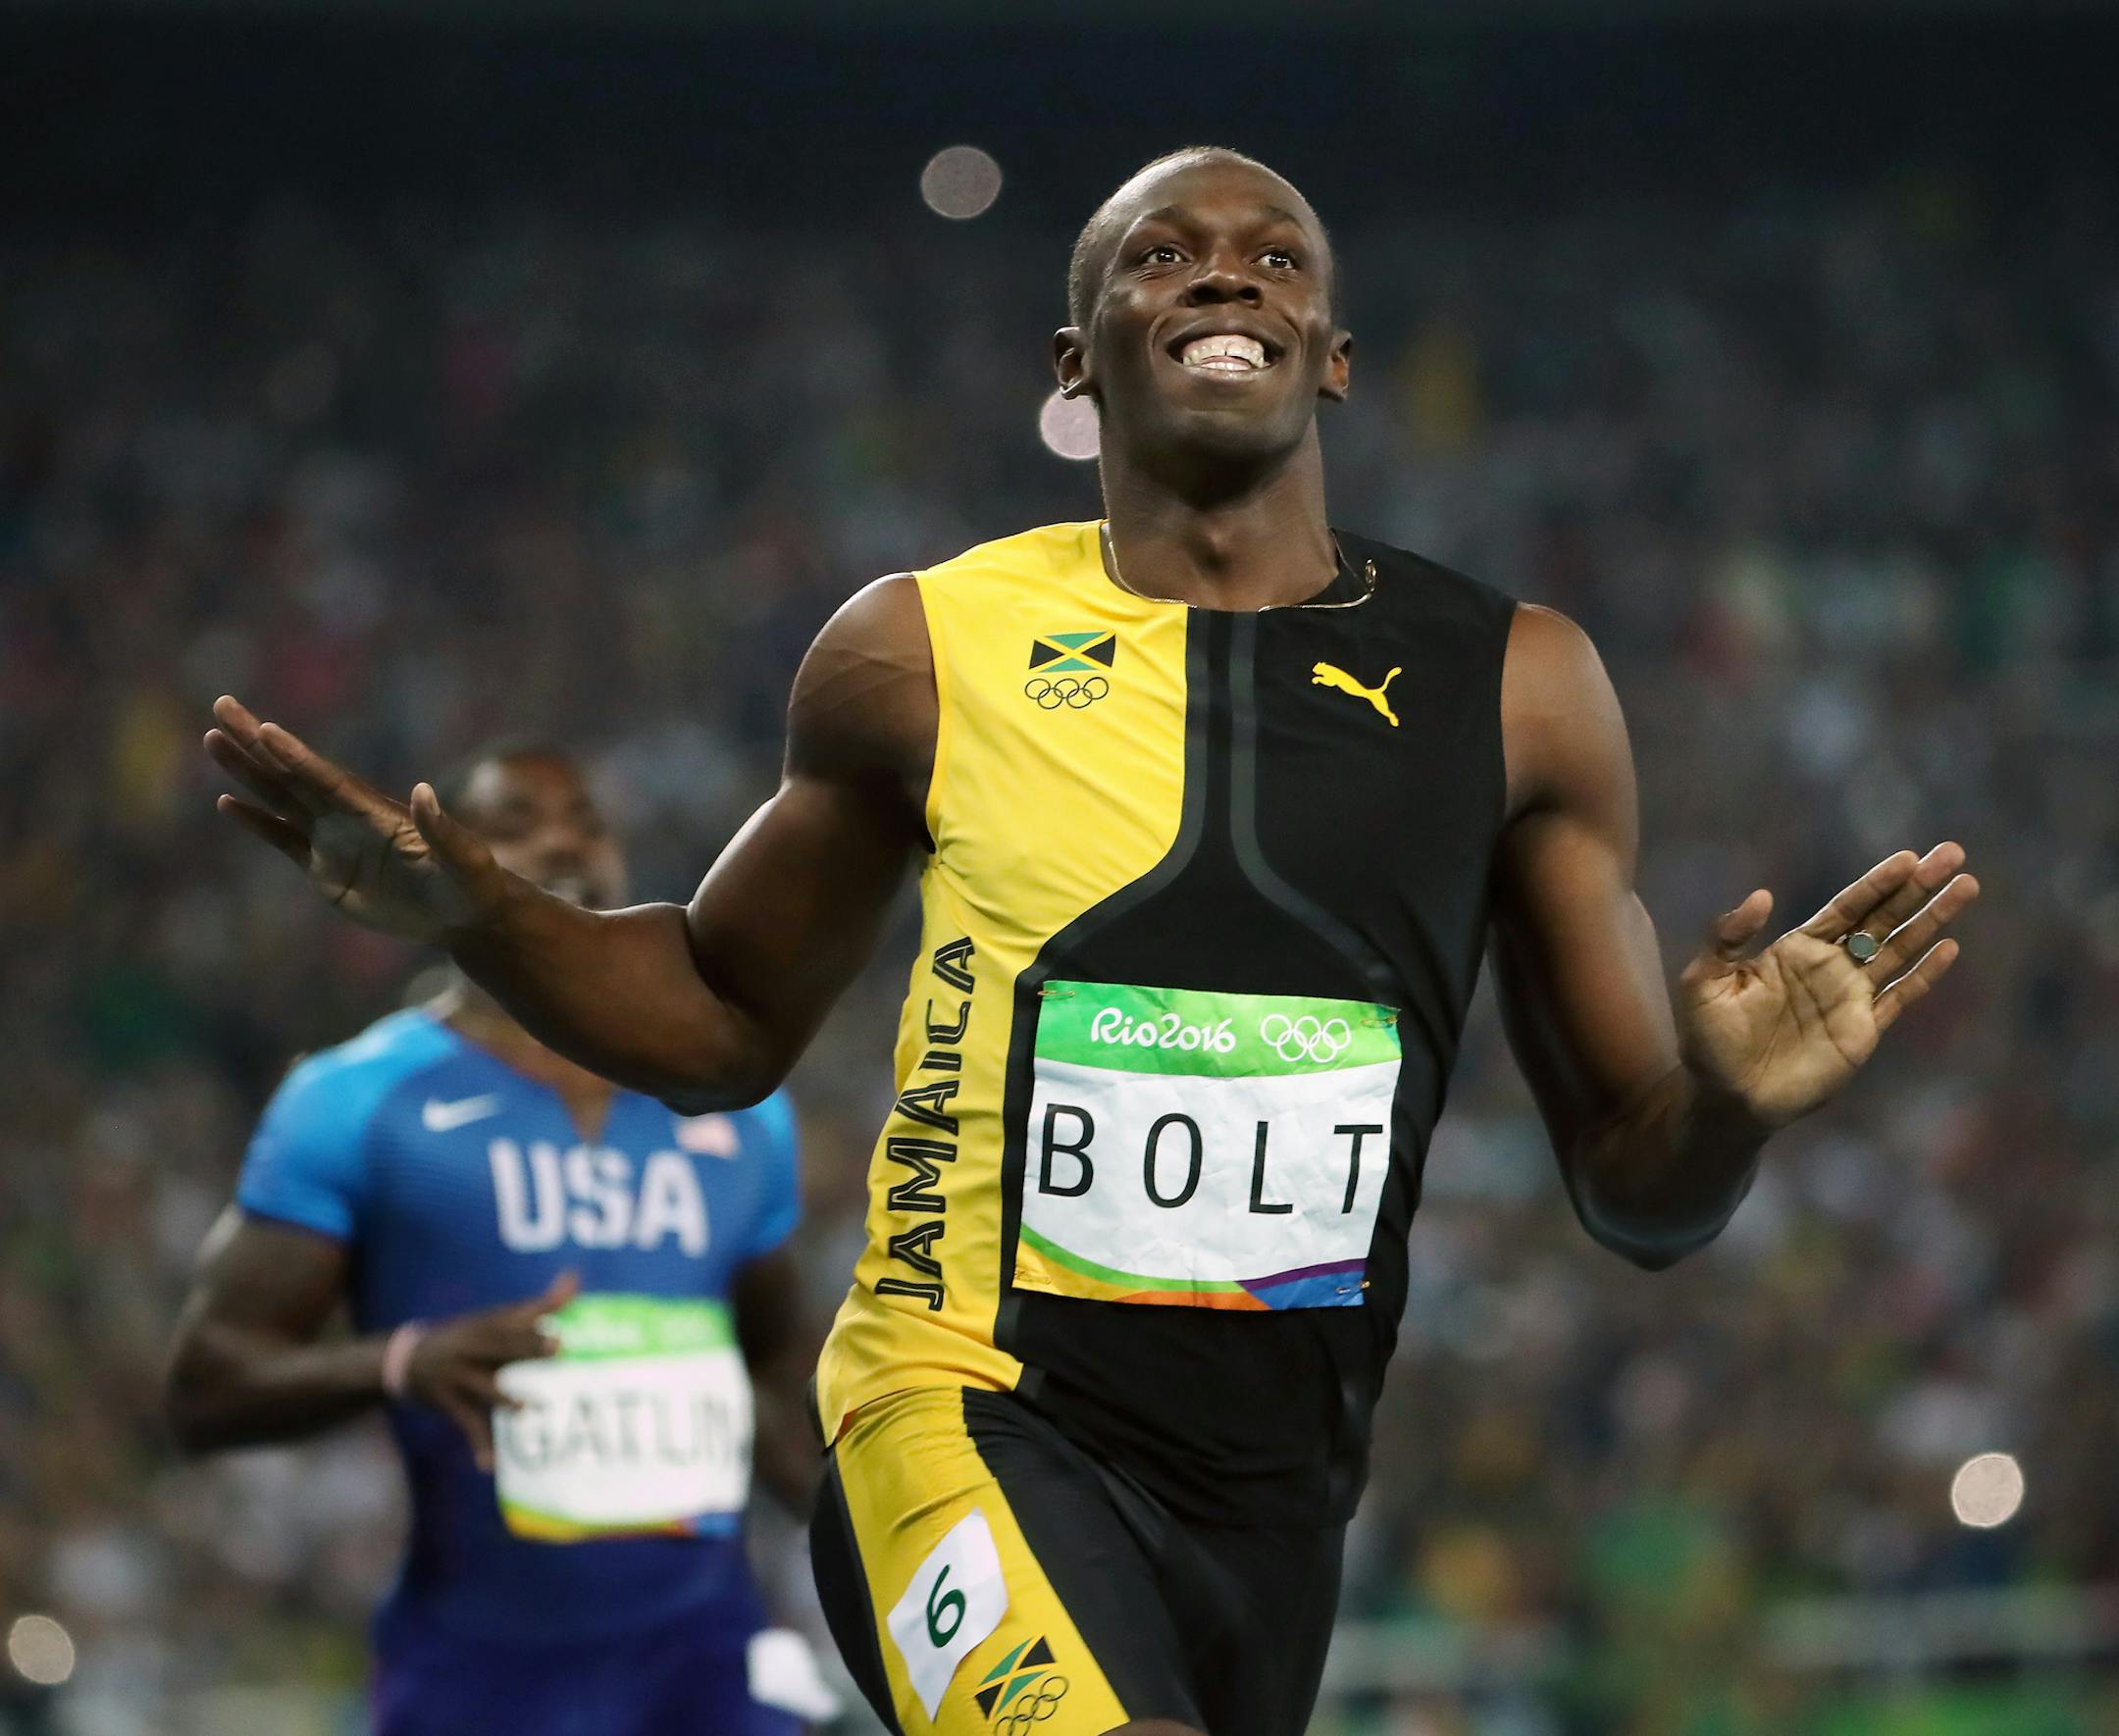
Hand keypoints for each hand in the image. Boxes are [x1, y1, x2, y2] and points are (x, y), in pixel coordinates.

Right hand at [205, 696, 508, 943]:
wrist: (466, 915)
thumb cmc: (473, 886)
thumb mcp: (465, 861)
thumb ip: (444, 831)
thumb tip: (424, 790)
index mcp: (376, 812)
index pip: (326, 779)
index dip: (295, 756)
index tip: (264, 728)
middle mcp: (348, 818)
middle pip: (292, 774)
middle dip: (255, 742)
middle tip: (222, 704)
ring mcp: (333, 841)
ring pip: (280, 798)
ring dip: (247, 770)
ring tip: (212, 739)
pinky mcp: (325, 870)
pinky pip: (282, 839)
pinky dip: (256, 821)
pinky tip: (227, 801)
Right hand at [402, 1271, 579, 1470]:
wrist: (406, 1358)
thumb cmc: (466, 1337)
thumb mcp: (493, 1319)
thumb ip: (536, 1306)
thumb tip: (574, 1277)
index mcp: (484, 1326)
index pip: (513, 1320)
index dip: (536, 1320)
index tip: (562, 1323)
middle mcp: (471, 1347)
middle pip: (500, 1345)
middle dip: (526, 1347)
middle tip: (557, 1347)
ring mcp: (457, 1375)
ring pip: (483, 1387)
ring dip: (503, 1398)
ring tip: (525, 1408)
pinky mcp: (448, 1402)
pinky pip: (467, 1424)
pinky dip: (479, 1444)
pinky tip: (488, 1465)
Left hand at [1679, 842, 1978, 1129]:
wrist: (1729, 1099)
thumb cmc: (1710, 1042)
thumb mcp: (1704, 982)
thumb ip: (1728, 937)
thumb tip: (1764, 895)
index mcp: (1796, 950)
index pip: (1846, 907)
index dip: (1877, 882)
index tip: (1908, 857)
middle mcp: (1830, 967)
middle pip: (1883, 918)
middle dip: (1917, 888)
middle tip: (1952, 854)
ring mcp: (1851, 998)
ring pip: (1900, 950)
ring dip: (1932, 920)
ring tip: (1966, 887)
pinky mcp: (1863, 1031)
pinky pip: (1901, 997)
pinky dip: (1926, 974)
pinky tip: (1949, 948)